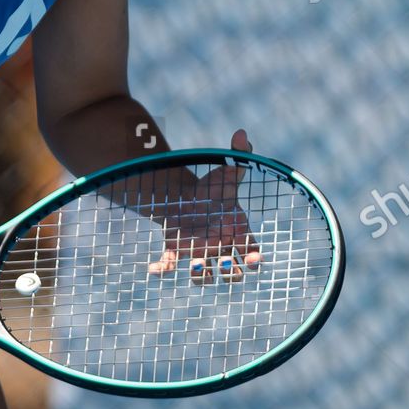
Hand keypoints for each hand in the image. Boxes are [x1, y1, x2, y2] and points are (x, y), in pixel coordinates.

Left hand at [146, 129, 260, 282]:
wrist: (184, 194)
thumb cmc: (212, 188)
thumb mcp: (227, 170)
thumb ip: (238, 154)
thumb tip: (241, 133)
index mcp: (237, 233)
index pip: (252, 253)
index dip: (254, 261)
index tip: (254, 260)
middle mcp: (220, 247)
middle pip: (231, 272)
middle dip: (230, 272)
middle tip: (223, 263)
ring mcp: (198, 251)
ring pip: (203, 275)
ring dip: (201, 275)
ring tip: (194, 265)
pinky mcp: (176, 249)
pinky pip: (169, 265)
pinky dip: (162, 269)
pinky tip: (153, 267)